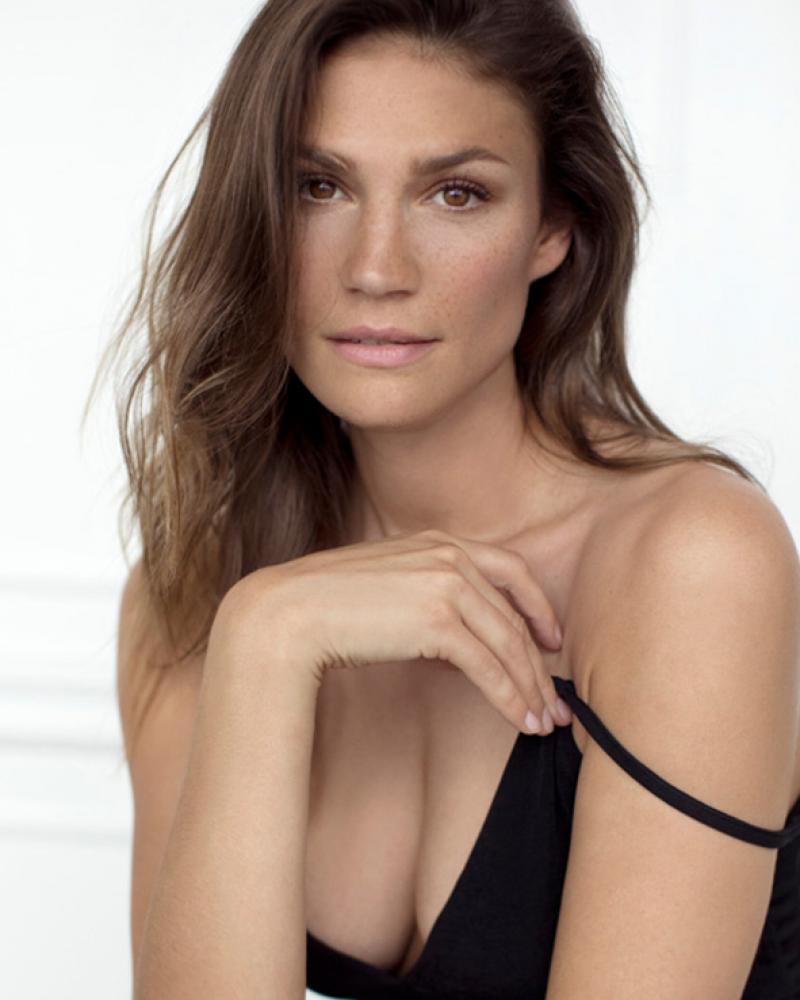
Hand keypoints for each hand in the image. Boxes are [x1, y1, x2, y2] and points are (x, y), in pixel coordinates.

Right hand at [236, 528, 570, 734]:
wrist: (289, 614)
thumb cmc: (327, 605)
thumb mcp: (388, 587)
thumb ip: (426, 598)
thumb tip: (458, 644)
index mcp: (439, 542)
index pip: (511, 569)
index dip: (539, 605)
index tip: (551, 638)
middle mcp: (450, 556)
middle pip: (514, 615)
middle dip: (539, 663)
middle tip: (555, 699)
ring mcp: (447, 584)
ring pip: (509, 644)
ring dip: (530, 688)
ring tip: (542, 721)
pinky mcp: (439, 621)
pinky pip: (490, 666)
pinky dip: (511, 698)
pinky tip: (520, 720)